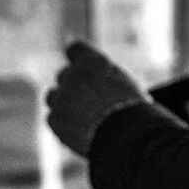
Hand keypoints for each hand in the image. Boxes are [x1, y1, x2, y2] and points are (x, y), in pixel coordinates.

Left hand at [44, 41, 149, 156]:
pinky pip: (53, 117)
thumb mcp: (125, 85)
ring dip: (64, 102)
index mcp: (93, 62)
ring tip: (83, 116)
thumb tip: (97, 82)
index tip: (84, 66)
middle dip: (74, 84)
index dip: (79, 57)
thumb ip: (104, 78)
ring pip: (53, 96)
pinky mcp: (54, 120)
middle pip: (64, 74)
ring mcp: (61, 99)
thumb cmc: (135, 111)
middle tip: (90, 98)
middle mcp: (73, 76)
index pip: (75, 49)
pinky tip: (80, 130)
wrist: (126, 139)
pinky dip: (63, 122)